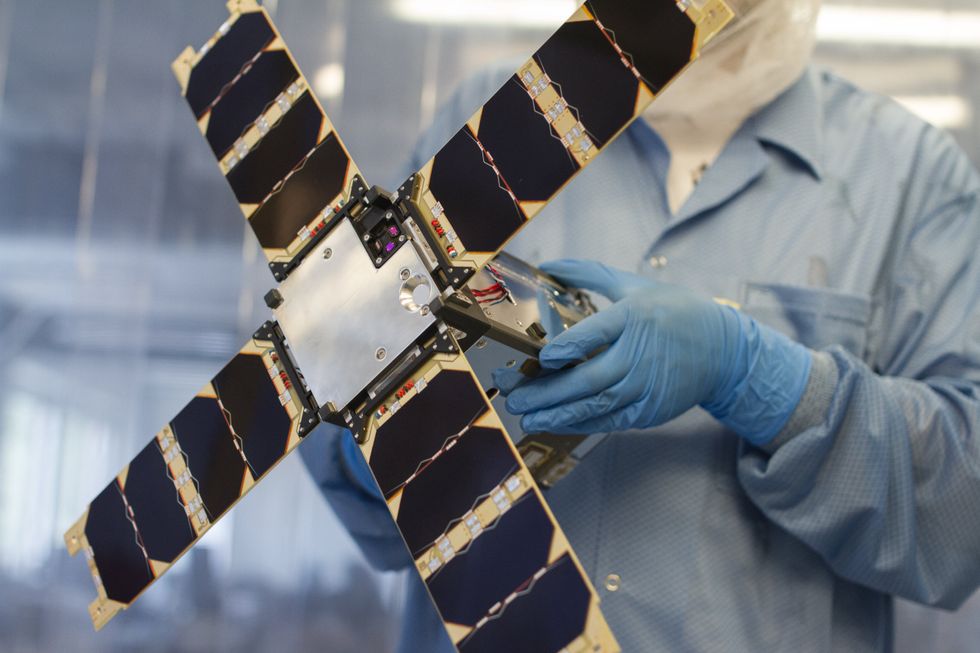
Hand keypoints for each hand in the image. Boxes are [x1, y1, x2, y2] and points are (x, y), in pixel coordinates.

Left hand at [494, 259, 811, 444]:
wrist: (724, 351)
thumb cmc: (673, 311)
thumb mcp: (634, 285)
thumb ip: (588, 273)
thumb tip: (547, 265)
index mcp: (634, 317)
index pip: (595, 334)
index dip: (568, 349)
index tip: (541, 358)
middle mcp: (639, 354)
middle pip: (588, 379)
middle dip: (546, 392)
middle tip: (512, 397)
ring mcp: (646, 386)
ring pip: (595, 406)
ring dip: (556, 414)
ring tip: (525, 418)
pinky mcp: (650, 410)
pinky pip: (609, 420)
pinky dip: (580, 424)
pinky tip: (555, 423)